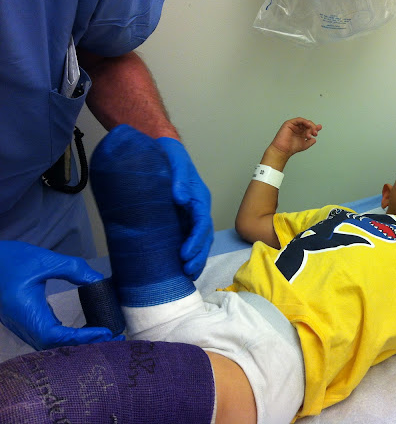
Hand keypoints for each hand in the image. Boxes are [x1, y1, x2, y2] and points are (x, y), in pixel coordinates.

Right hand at [0, 241, 120, 349]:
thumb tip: (97, 279)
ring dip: (77, 342)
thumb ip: (73, 269)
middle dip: (85, 344)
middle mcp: (23, 325)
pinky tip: (85, 330)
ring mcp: (22, 326)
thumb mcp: (44, 261)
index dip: (82, 337)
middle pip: (56, 346)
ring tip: (104, 335)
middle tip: (113, 337)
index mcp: (26, 313)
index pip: (56, 336)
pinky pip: (47, 336)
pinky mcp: (24, 322)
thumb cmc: (11, 260)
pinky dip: (67, 337)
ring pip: (51, 344)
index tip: (105, 331)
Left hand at [157, 138, 213, 279]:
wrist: (161, 150)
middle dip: (198, 255)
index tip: (185, 254)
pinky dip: (187, 254)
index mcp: (198, 198)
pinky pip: (187, 238)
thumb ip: (178, 177)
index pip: (201, 222)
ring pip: (198, 240)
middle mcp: (197, 209)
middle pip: (204, 236)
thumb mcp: (174, 160)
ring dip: (196, 258)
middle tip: (188, 272)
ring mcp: (189, 215)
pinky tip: (181, 267)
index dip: (195, 240)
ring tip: (188, 276)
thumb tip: (179, 198)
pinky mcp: (179, 219)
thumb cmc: (168, 155)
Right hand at [270, 117, 321, 158]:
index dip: (315, 127)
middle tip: (315, 133)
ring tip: (312, 131)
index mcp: (300, 132)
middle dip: (313, 127)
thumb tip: (314, 139)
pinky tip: (308, 125)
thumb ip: (310, 142)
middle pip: (308, 124)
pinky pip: (298, 120)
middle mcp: (297, 128)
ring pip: (304, 122)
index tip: (319, 128)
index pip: (309, 128)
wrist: (284, 150)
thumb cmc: (291, 148)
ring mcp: (293, 125)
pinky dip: (304, 121)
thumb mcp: (304, 145)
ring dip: (310, 125)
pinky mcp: (289, 123)